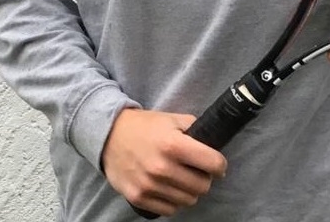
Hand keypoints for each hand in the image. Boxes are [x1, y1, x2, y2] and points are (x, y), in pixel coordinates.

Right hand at [102, 108, 226, 216]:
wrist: (109, 135)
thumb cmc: (145, 126)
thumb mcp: (171, 119)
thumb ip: (194, 128)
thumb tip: (213, 142)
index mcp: (173, 145)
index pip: (213, 163)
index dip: (219, 164)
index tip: (217, 164)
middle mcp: (162, 168)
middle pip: (203, 187)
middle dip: (205, 178)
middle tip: (197, 171)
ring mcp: (150, 186)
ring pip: (188, 200)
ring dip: (189, 190)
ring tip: (181, 178)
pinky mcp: (139, 198)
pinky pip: (170, 209)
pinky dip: (174, 200)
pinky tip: (169, 187)